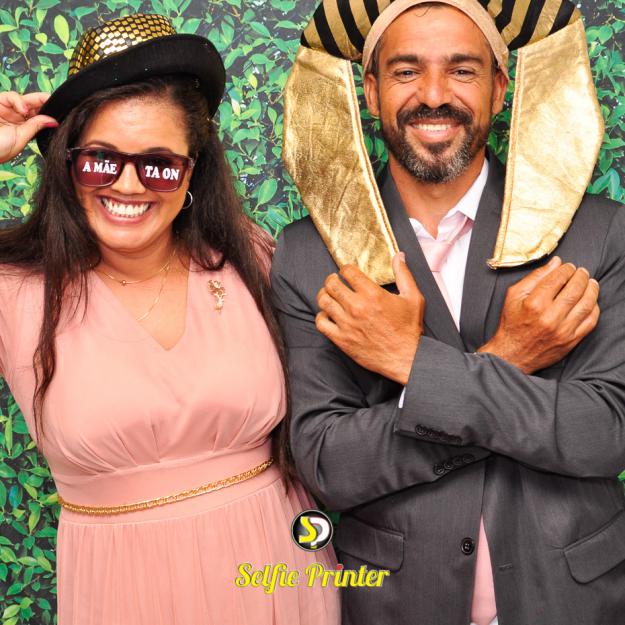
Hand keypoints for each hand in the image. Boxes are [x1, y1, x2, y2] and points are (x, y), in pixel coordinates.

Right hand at [0, 91, 56, 162]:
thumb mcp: (21, 138)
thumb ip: (35, 127)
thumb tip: (53, 121)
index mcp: (23, 128)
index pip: (38, 117)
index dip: (48, 113)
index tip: (61, 111)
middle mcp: (15, 117)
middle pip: (33, 106)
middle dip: (44, 104)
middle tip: (55, 103)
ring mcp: (6, 109)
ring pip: (24, 99)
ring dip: (33, 102)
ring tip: (36, 110)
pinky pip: (10, 96)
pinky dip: (19, 100)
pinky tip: (23, 110)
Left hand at [316, 252, 424, 384]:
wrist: (406, 358)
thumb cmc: (409, 329)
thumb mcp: (413, 298)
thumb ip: (403, 274)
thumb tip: (398, 256)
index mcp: (372, 294)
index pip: (348, 272)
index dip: (345, 269)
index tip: (347, 272)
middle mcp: (356, 307)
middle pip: (331, 284)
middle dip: (332, 279)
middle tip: (335, 281)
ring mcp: (347, 324)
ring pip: (323, 301)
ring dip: (324, 295)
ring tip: (329, 295)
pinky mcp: (341, 339)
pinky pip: (321, 323)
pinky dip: (322, 316)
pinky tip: (329, 314)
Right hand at [479, 256, 599, 373]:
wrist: (512, 354)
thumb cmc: (512, 323)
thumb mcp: (514, 296)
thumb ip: (535, 277)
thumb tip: (555, 262)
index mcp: (534, 304)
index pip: (558, 278)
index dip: (566, 269)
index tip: (568, 266)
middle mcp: (550, 317)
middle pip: (575, 289)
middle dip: (581, 276)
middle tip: (581, 272)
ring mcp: (563, 330)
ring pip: (587, 304)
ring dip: (592, 289)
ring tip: (590, 283)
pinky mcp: (571, 341)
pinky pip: (591, 321)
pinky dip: (594, 307)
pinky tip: (590, 301)